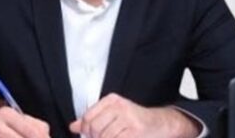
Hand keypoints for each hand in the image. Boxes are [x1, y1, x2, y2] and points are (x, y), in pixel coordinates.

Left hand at [69, 93, 200, 137]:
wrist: (161, 123)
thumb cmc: (134, 120)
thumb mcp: (113, 115)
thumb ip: (93, 119)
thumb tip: (73, 127)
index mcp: (111, 100)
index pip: (89, 116)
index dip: (85, 129)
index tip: (88, 135)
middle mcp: (119, 106)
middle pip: (96, 127)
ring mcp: (128, 117)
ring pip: (106, 136)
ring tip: (113, 137)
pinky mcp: (136, 130)